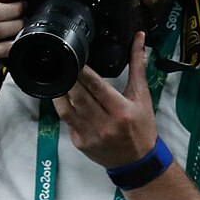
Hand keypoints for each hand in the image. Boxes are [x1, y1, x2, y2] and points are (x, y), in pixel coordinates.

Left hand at [55, 32, 158, 169]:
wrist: (137, 161)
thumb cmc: (141, 126)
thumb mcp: (143, 96)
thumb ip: (137, 67)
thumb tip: (138, 38)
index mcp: (121, 110)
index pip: (97, 87)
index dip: (83, 72)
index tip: (75, 58)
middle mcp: (104, 124)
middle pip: (79, 97)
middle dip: (69, 79)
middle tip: (62, 64)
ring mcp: (89, 135)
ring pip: (66, 110)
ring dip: (59, 93)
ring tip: (56, 78)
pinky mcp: (79, 143)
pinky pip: (67, 122)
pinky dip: (62, 108)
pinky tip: (60, 97)